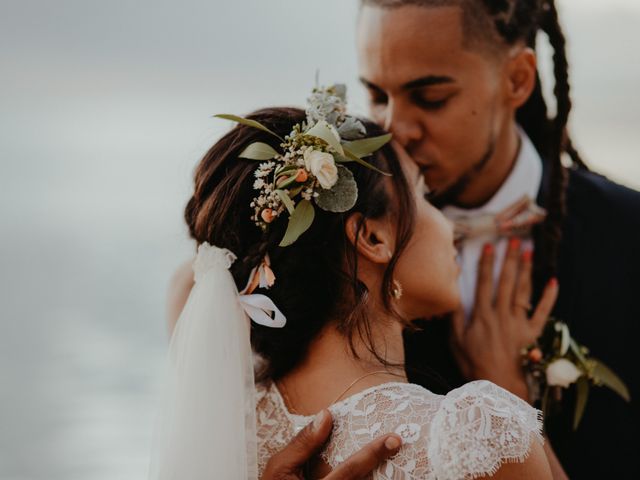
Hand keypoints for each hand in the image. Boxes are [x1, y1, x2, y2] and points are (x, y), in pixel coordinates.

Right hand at [261, 409, 401, 479]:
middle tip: (398, 444)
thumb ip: (303, 443)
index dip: (373, 453)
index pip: (351, 470)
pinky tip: (375, 470)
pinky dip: (364, 479)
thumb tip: (327, 415)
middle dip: (381, 464)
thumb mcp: (279, 467)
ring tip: (391, 456)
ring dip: (378, 476)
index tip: (392, 438)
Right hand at [450, 238, 558, 399]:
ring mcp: (518, 323)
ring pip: (523, 291)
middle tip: (513, 239)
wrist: (498, 385)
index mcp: (481, 315)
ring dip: (526, 269)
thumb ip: (454, 317)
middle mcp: (501, 314)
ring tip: (529, 251)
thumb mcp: (455, 341)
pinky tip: (553, 281)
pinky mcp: (532, 333)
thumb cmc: (473, 364)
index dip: (486, 263)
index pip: (484, 283)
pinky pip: (542, 312)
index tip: (489, 245)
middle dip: (509, 259)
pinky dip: (548, 297)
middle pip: (506, 281)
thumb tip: (452, 295)